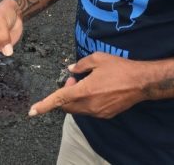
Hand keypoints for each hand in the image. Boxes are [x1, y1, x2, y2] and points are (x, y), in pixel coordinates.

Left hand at [29, 52, 146, 118]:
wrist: (141, 82)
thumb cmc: (119, 67)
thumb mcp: (98, 58)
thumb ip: (81, 64)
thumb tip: (70, 70)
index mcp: (85, 90)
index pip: (60, 99)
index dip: (44, 105)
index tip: (32, 111)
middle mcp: (90, 105)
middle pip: (67, 105)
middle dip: (65, 94)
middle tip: (73, 79)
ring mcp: (98, 112)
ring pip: (77, 109)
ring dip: (75, 98)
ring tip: (86, 82)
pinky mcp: (106, 114)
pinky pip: (89, 110)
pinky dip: (85, 102)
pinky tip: (96, 89)